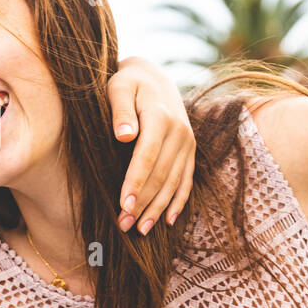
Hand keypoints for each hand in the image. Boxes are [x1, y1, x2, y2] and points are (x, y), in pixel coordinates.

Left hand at [106, 56, 195, 234]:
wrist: (153, 77)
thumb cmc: (128, 83)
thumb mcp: (118, 87)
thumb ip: (120, 109)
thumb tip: (124, 134)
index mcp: (161, 117)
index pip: (147, 156)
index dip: (136, 182)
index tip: (123, 205)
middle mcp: (180, 132)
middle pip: (161, 174)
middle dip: (143, 202)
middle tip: (124, 224)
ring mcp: (187, 143)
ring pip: (174, 182)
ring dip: (158, 208)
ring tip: (140, 229)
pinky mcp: (189, 151)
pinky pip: (186, 180)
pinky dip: (178, 202)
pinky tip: (168, 221)